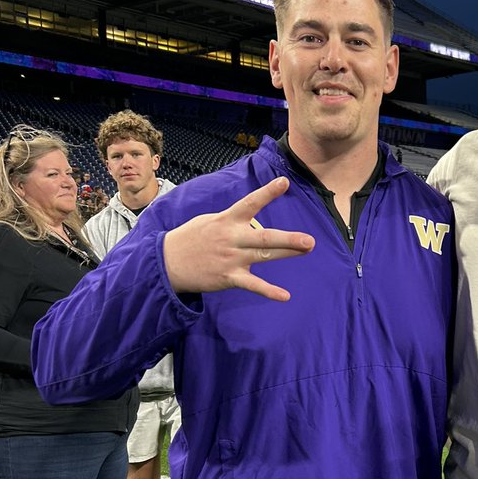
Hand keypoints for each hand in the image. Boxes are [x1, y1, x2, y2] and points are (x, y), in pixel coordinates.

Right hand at [163, 178, 314, 301]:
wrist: (167, 263)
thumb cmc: (192, 238)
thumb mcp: (209, 220)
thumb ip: (232, 220)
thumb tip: (251, 218)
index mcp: (227, 220)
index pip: (250, 203)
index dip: (267, 193)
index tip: (285, 182)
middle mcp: (232, 238)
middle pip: (264, 237)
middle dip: (288, 238)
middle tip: (310, 240)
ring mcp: (231, 258)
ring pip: (263, 256)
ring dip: (286, 253)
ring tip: (307, 249)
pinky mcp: (228, 277)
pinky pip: (252, 285)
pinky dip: (269, 291)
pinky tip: (285, 296)